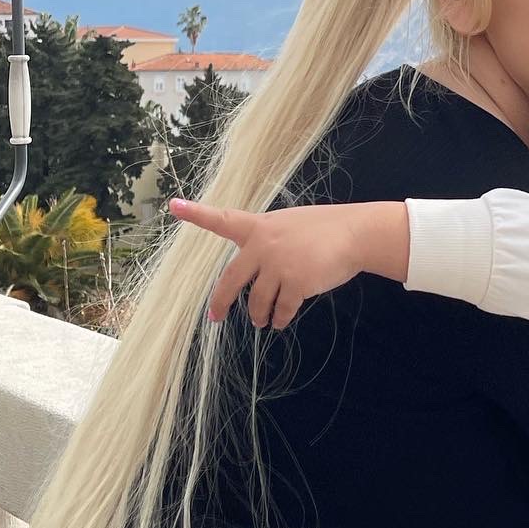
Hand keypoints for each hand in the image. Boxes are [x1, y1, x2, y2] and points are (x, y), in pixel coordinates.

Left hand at [169, 199, 368, 329]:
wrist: (354, 234)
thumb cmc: (324, 229)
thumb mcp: (288, 225)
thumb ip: (267, 242)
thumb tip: (258, 271)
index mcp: (258, 228)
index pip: (222, 220)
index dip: (196, 214)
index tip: (174, 206)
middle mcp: (262, 245)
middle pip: (230, 281)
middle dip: (221, 303)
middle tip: (216, 317)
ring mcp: (279, 265)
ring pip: (258, 301)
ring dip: (259, 315)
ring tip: (261, 321)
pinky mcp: (297, 282)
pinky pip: (282, 309)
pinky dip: (280, 318)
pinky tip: (280, 321)